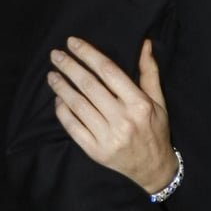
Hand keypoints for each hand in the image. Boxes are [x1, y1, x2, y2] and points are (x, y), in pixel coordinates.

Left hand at [48, 37, 179, 193]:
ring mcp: (108, 137)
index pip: (108, 71)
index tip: (73, 42)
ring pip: (78, 106)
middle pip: (89, 86)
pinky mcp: (95, 152)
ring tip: (52, 74)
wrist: (153, 168)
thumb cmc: (155, 129)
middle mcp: (123, 119)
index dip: (88, 54)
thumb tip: (144, 43)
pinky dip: (62, 111)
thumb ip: (149, 71)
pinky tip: (58, 99)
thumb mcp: (158, 99)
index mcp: (139, 103)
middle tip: (56, 54)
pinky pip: (73, 127)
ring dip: (62, 87)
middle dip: (70, 67)